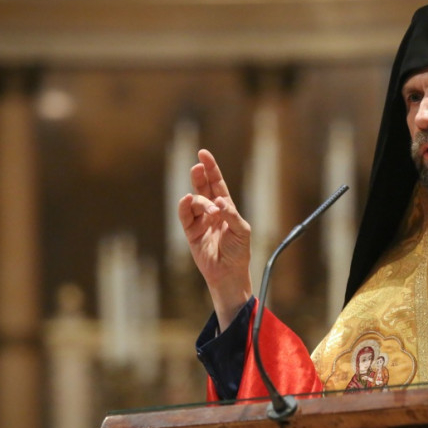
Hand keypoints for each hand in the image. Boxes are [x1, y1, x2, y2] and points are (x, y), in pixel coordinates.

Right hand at [178, 149, 251, 329]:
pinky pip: (185, 216)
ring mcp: (200, 221)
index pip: (217, 183)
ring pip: (195, 202)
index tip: (204, 154)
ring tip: (207, 203)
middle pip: (203, 188)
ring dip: (199, 199)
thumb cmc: (239, 251)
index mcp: (226, 207)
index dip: (211, 169)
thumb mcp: (242, 231)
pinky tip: (187, 200)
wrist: (229, 273)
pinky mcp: (191, 232)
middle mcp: (211, 211)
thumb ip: (231, 214)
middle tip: (198, 166)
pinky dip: (185, 207)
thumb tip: (219, 201)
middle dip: (200, 175)